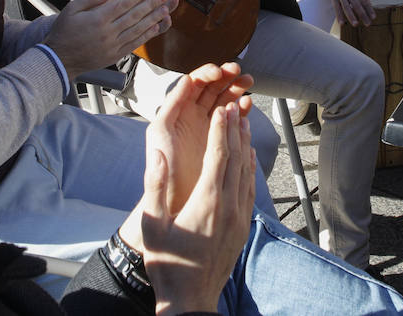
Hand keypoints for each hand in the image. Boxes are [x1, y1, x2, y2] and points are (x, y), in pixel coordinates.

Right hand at [45, 0, 175, 75]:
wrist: (60, 59)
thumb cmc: (64, 31)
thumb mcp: (71, 9)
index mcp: (98, 19)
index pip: (123, 5)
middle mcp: (108, 32)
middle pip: (134, 16)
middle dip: (151, 4)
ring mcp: (113, 45)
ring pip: (138, 29)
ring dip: (153, 18)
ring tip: (166, 8)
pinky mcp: (115, 55)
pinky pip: (135, 43)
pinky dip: (147, 34)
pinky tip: (155, 27)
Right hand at [131, 101, 255, 315]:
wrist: (191, 299)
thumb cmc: (167, 263)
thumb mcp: (152, 224)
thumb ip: (155, 186)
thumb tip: (159, 154)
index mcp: (207, 201)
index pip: (219, 156)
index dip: (221, 130)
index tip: (222, 109)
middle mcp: (229, 206)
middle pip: (237, 159)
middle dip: (236, 130)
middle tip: (234, 106)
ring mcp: (239, 217)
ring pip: (247, 172)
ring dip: (245, 146)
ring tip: (243, 124)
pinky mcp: (243, 227)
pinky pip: (250, 189)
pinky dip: (250, 168)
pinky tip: (248, 158)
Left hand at [144, 62, 254, 217]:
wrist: (175, 204)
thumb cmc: (163, 175)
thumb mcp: (159, 140)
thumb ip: (169, 112)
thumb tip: (181, 87)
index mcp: (174, 113)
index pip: (191, 85)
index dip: (205, 74)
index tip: (219, 71)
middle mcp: (190, 117)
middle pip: (209, 88)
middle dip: (224, 77)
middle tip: (238, 71)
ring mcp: (205, 128)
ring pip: (222, 100)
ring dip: (235, 88)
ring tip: (248, 83)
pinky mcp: (219, 140)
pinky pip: (232, 119)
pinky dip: (241, 109)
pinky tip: (247, 105)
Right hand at [327, 0, 386, 26]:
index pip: (365, 0)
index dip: (369, 9)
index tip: (374, 17)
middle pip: (357, 5)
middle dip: (362, 15)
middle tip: (368, 24)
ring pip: (346, 7)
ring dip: (351, 16)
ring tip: (356, 24)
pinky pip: (337, 8)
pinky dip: (339, 16)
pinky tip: (342, 24)